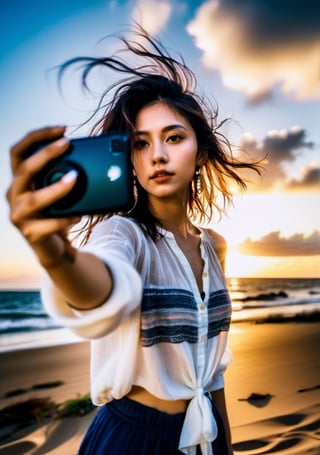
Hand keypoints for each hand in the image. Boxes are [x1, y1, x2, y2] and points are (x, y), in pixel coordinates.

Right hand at [6, 126, 79, 267]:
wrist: (55, 248)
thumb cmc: (58, 213)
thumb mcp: (60, 191)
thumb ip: (66, 174)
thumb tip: (92, 156)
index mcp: (20, 180)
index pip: (19, 151)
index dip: (37, 137)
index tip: (62, 129)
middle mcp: (14, 194)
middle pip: (23, 169)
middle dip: (45, 153)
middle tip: (67, 143)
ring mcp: (19, 215)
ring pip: (33, 199)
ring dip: (55, 187)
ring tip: (74, 179)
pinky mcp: (30, 234)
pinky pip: (48, 224)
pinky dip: (65, 219)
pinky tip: (79, 215)